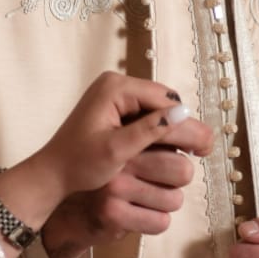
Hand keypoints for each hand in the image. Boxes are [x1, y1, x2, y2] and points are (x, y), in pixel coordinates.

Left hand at [0, 75, 197, 257]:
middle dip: (183, 124)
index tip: (205, 145)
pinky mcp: (114, 107)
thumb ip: (149, 131)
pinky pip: (145, 114)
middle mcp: (116, 84)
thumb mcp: (116, 150)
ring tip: (195, 151)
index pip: (163, 98)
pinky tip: (172, 149)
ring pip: (156, 108)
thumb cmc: (79, 164)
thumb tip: (183, 114)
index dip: (186, 121)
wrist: (53, 173)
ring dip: (173, 128)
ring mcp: (115, 94)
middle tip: (206, 149)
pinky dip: (159, 130)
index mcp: (115, 87)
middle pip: (162, 101)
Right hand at [41, 110, 214, 257]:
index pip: (175, 132)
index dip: (198, 138)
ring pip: (174, 199)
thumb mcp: (132, 147)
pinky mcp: (113, 213)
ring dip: (167, 202)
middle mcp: (121, 157)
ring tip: (147, 198)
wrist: (74, 209)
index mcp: (128, 135)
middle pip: (183, 170)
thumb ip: (160, 137)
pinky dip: (156, 221)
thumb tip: (205, 138)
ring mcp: (115, 186)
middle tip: (162, 180)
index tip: (203, 147)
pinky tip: (139, 214)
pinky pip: (160, 222)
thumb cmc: (114, 174)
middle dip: (179, 179)